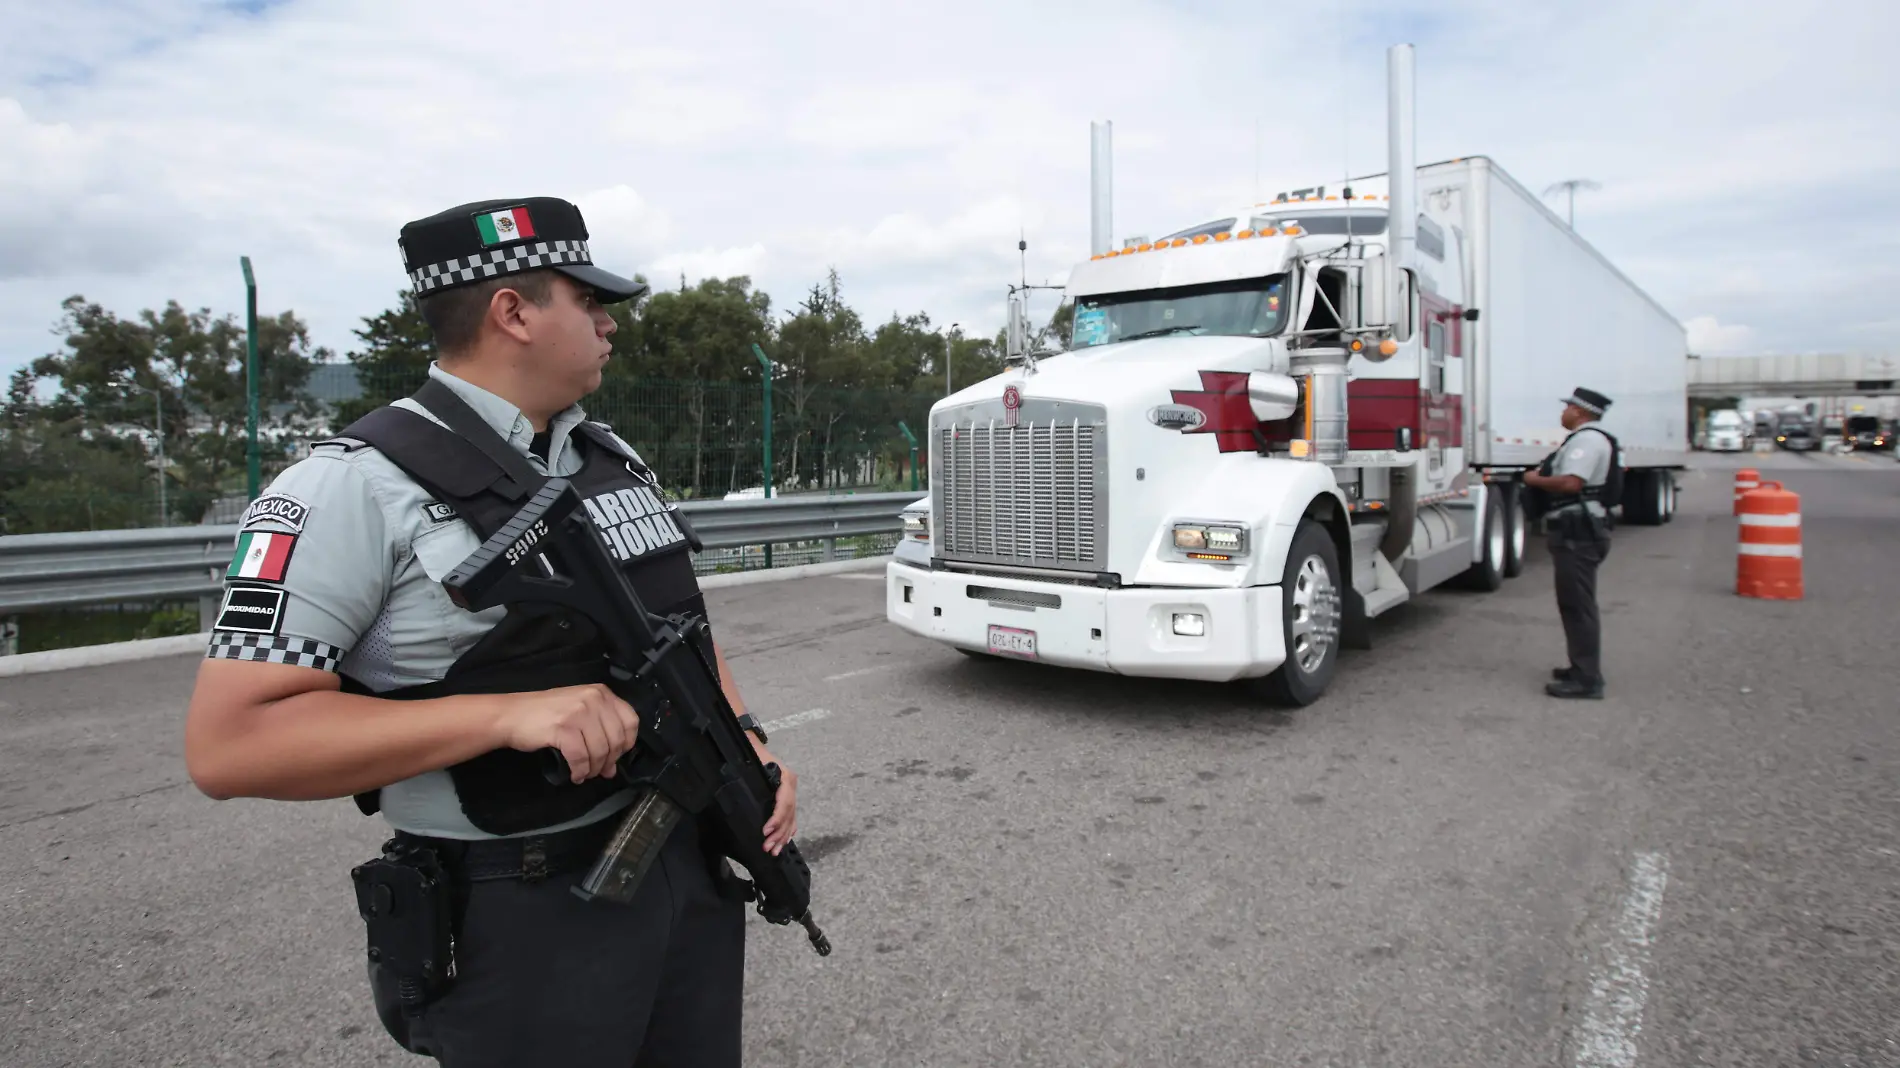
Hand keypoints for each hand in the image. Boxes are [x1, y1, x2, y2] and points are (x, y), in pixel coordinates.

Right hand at [495, 684, 639, 783]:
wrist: (511, 714)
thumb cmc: (544, 714)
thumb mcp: (579, 713)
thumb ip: (600, 733)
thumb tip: (612, 767)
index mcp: (601, 693)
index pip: (630, 721)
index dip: (627, 744)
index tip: (615, 756)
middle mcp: (593, 699)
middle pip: (616, 739)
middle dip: (609, 761)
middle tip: (597, 771)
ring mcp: (578, 712)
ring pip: (600, 750)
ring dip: (593, 769)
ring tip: (584, 773)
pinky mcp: (563, 727)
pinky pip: (581, 757)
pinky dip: (580, 770)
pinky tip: (575, 774)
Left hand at [753, 740, 798, 854]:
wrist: (754, 744)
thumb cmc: (752, 753)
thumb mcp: (752, 759)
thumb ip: (751, 769)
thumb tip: (743, 783)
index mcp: (785, 777)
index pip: (784, 802)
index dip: (776, 819)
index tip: (766, 832)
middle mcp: (791, 785)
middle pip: (789, 814)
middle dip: (779, 833)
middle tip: (768, 848)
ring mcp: (791, 792)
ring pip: (791, 818)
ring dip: (783, 836)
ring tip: (774, 851)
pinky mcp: (787, 797)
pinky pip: (792, 817)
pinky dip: (789, 830)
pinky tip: (785, 841)